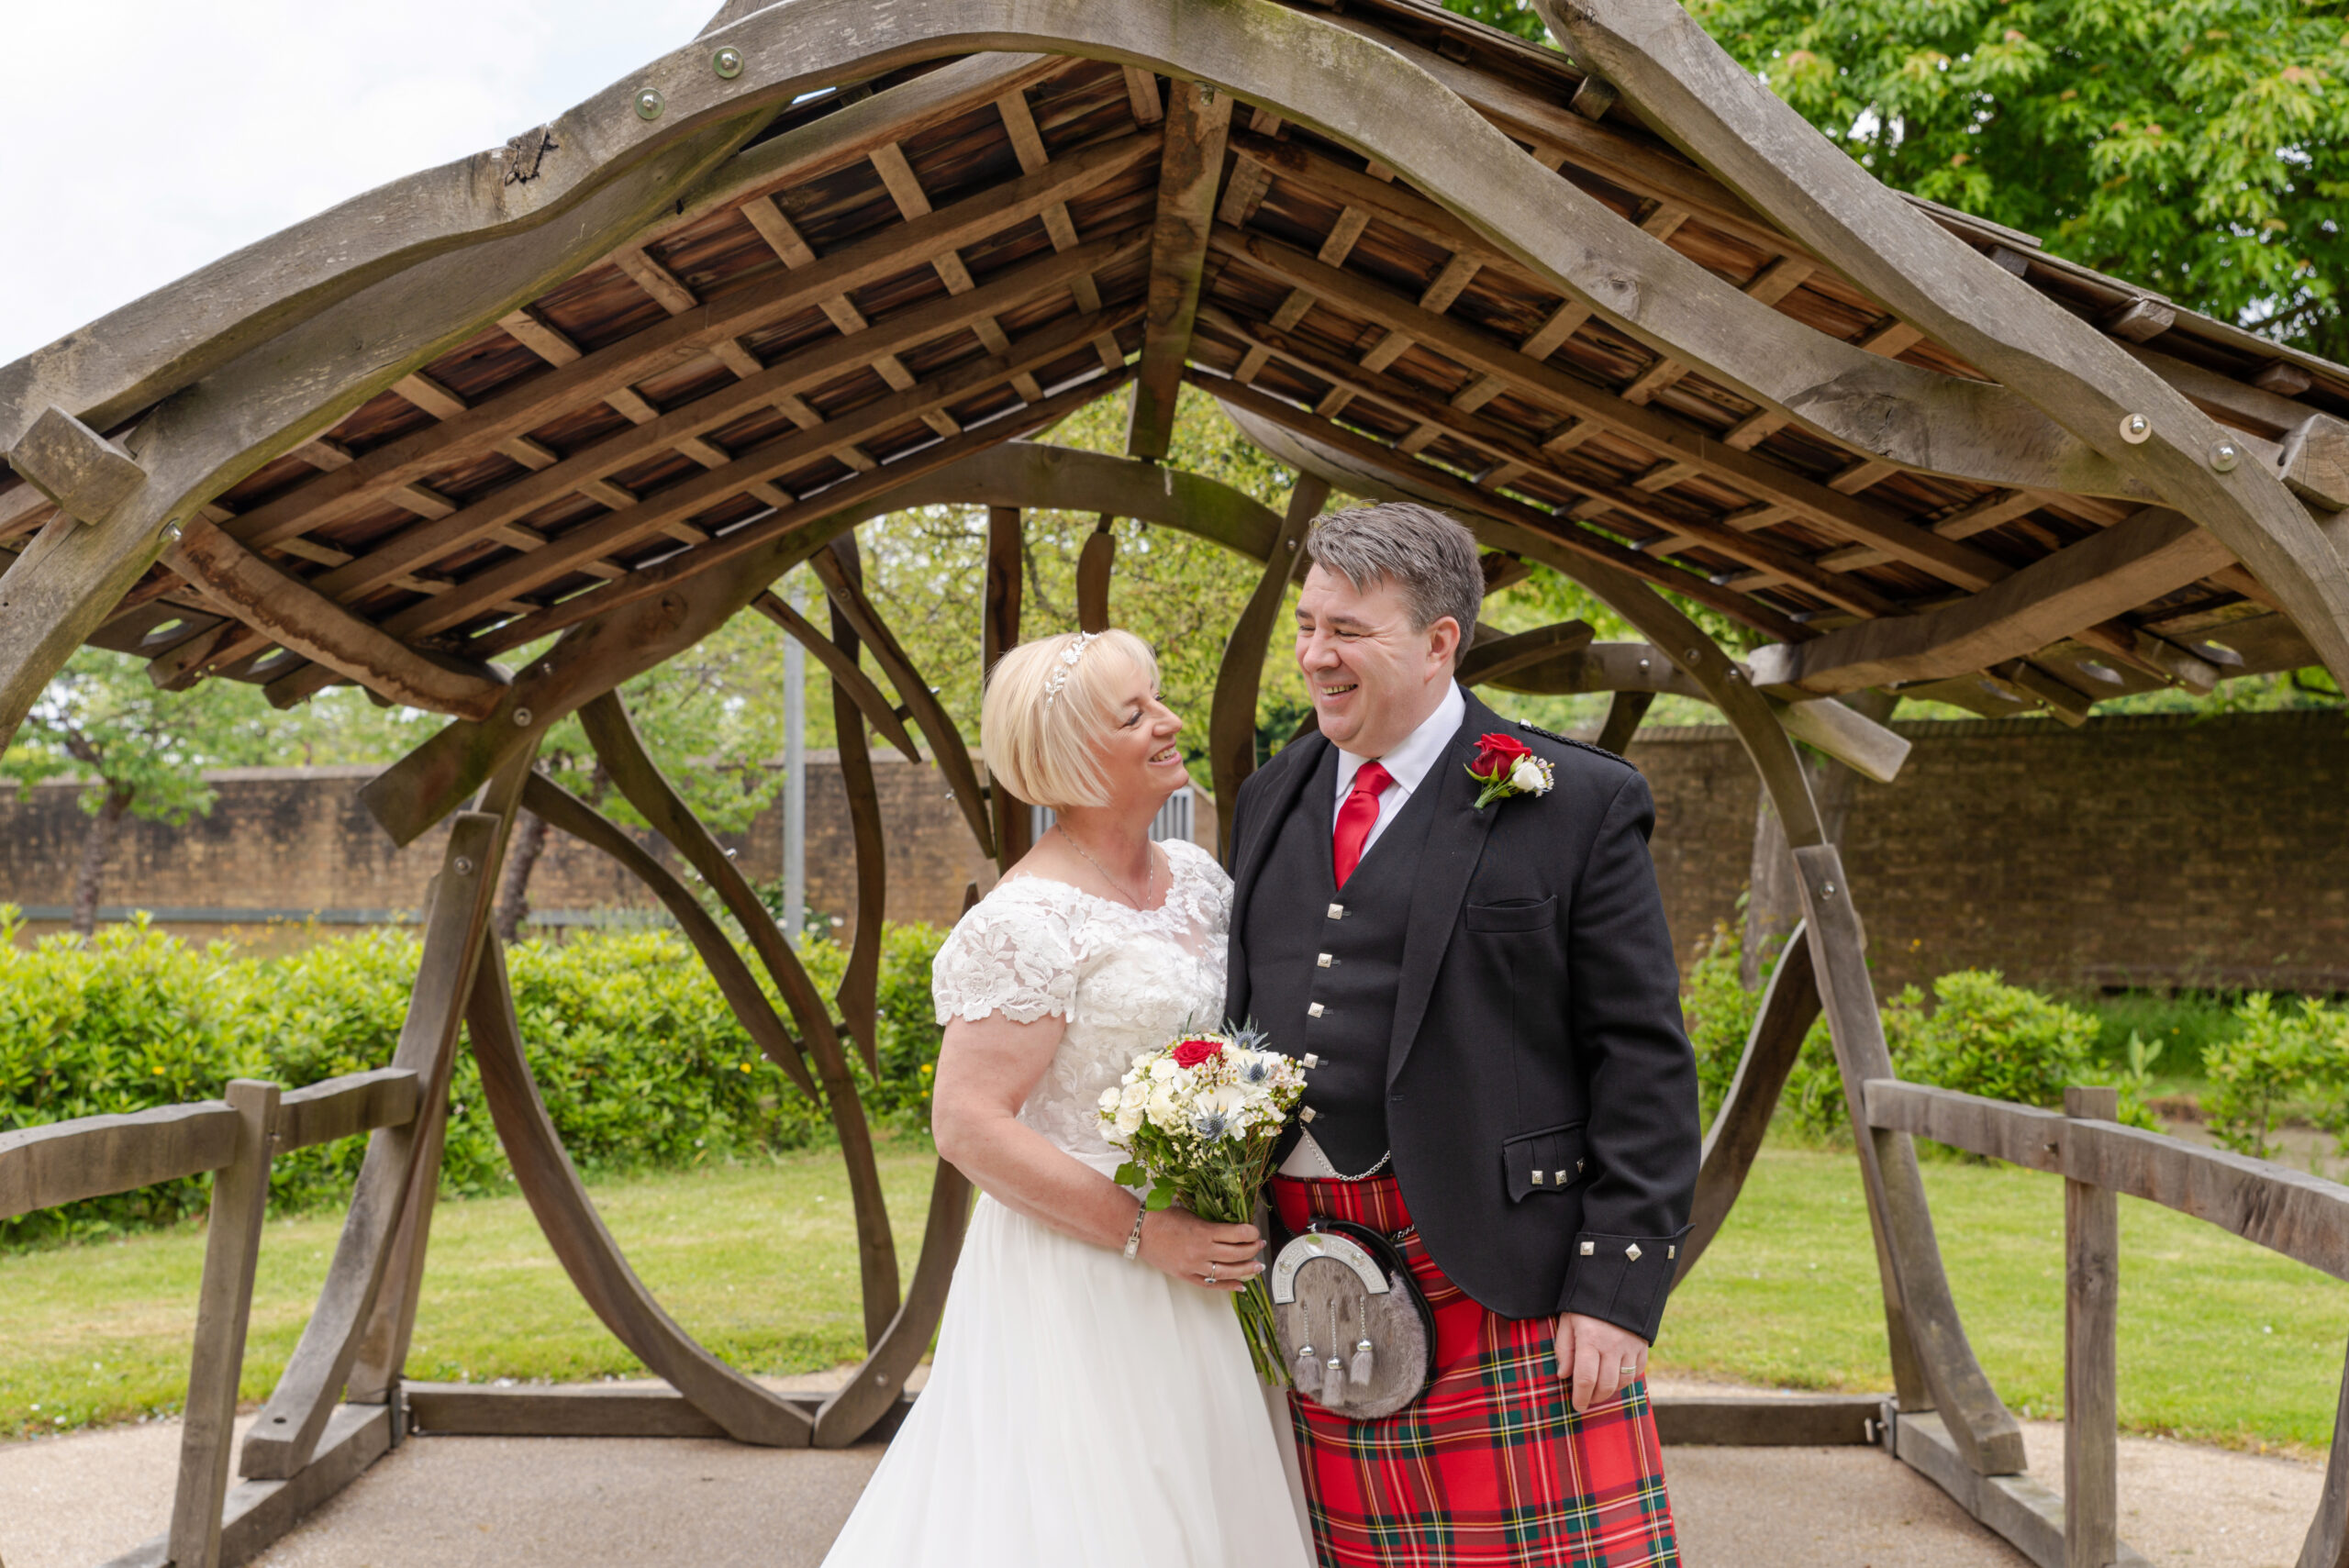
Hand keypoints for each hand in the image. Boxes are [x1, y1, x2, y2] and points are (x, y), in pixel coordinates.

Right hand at [1135, 1206, 1262, 1292]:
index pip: (1237, 1234)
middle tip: (1260, 1245)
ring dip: (1246, 1269)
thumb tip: (1232, 1228)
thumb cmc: (1162, 1217)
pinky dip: (1228, 1285)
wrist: (1139, 1231)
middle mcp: (1201, 1251)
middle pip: (1236, 1254)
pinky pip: (1211, 1284)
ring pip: (1227, 1272)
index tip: (1255, 1231)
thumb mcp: (1191, 1213)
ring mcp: (1194, 1266)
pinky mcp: (1186, 1275)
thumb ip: (1211, 1223)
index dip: (1251, 1233)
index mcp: (1204, 1231)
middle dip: (1252, 1249)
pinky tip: (1240, 1285)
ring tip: (1257, 1267)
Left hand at [1552, 1311, 1647, 1412]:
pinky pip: (1637, 1371)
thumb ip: (1564, 1348)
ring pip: (1622, 1382)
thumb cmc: (1586, 1303)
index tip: (1577, 1406)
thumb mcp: (1568, 1320)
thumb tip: (1563, 1375)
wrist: (1617, 1281)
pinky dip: (1626, 1379)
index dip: (1580, 1397)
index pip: (1584, 1379)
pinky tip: (1616, 1376)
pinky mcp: (1642, 1345)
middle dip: (1594, 1398)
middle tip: (1587, 1400)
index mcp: (1589, 1339)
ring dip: (1610, 1390)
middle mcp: (1611, 1345)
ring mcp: (1630, 1346)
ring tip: (1599, 1389)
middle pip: (1605, 1385)